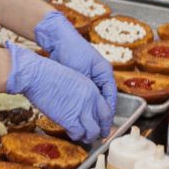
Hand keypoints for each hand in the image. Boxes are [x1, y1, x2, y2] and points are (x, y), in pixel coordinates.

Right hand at [5, 42, 106, 143]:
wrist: (37, 76)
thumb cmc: (47, 75)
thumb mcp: (72, 80)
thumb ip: (80, 93)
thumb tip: (78, 104)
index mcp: (92, 89)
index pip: (107, 108)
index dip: (106, 119)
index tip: (103, 124)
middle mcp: (90, 100)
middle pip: (104, 121)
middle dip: (102, 130)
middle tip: (99, 136)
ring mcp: (81, 110)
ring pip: (93, 131)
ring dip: (89, 137)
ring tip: (84, 138)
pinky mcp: (69, 119)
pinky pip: (78, 134)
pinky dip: (76, 136)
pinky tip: (72, 134)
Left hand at [34, 10, 118, 126]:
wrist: (57, 39)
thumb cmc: (72, 51)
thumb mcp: (82, 71)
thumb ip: (87, 87)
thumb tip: (91, 105)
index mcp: (104, 72)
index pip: (111, 96)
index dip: (109, 111)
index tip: (107, 124)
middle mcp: (99, 75)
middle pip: (103, 99)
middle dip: (101, 114)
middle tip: (99, 129)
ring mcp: (89, 77)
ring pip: (93, 99)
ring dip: (91, 110)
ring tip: (89, 124)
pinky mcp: (78, 79)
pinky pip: (82, 95)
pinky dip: (82, 104)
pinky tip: (78, 113)